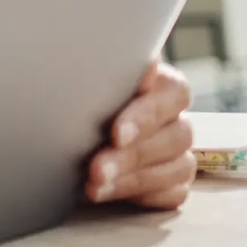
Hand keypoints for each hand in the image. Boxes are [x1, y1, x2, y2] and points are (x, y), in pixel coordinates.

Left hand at [85, 61, 193, 209]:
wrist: (68, 125)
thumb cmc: (82, 94)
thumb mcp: (88, 76)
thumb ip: (100, 65)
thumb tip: (97, 50)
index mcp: (163, 84)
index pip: (173, 94)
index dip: (146, 114)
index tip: (115, 132)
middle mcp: (176, 118)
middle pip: (176, 135)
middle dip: (133, 155)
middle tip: (96, 168)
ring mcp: (178, 152)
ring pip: (177, 167)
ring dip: (133, 180)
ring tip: (93, 185)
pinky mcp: (174, 182)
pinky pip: (173, 194)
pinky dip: (141, 196)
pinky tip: (109, 195)